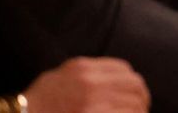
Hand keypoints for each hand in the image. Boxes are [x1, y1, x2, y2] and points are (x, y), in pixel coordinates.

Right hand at [22, 58, 148, 112]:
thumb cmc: (35, 106)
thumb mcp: (57, 79)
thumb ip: (83, 75)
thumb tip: (109, 80)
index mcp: (82, 68)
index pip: (123, 69)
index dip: (132, 83)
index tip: (134, 95)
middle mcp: (91, 81)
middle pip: (134, 84)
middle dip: (141, 98)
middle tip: (142, 109)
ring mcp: (93, 101)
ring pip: (134, 103)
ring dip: (138, 112)